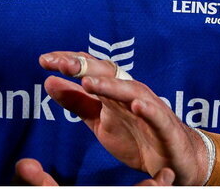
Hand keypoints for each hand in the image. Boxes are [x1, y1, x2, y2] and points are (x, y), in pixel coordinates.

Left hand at [22, 52, 206, 185]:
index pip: (90, 68)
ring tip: (89, 83)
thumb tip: (49, 81)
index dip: (69, 62)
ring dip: (110, 85)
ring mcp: (150, 108)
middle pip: (108, 73)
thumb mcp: (99, 121)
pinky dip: (148, 109)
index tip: (44, 60)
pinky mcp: (166, 127)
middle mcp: (132, 92)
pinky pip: (157, 116)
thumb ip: (77, 102)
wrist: (175, 160)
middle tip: (61, 65)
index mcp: (114, 90)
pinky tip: (137, 106)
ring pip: (130, 91)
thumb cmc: (137, 136)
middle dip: (85, 67)